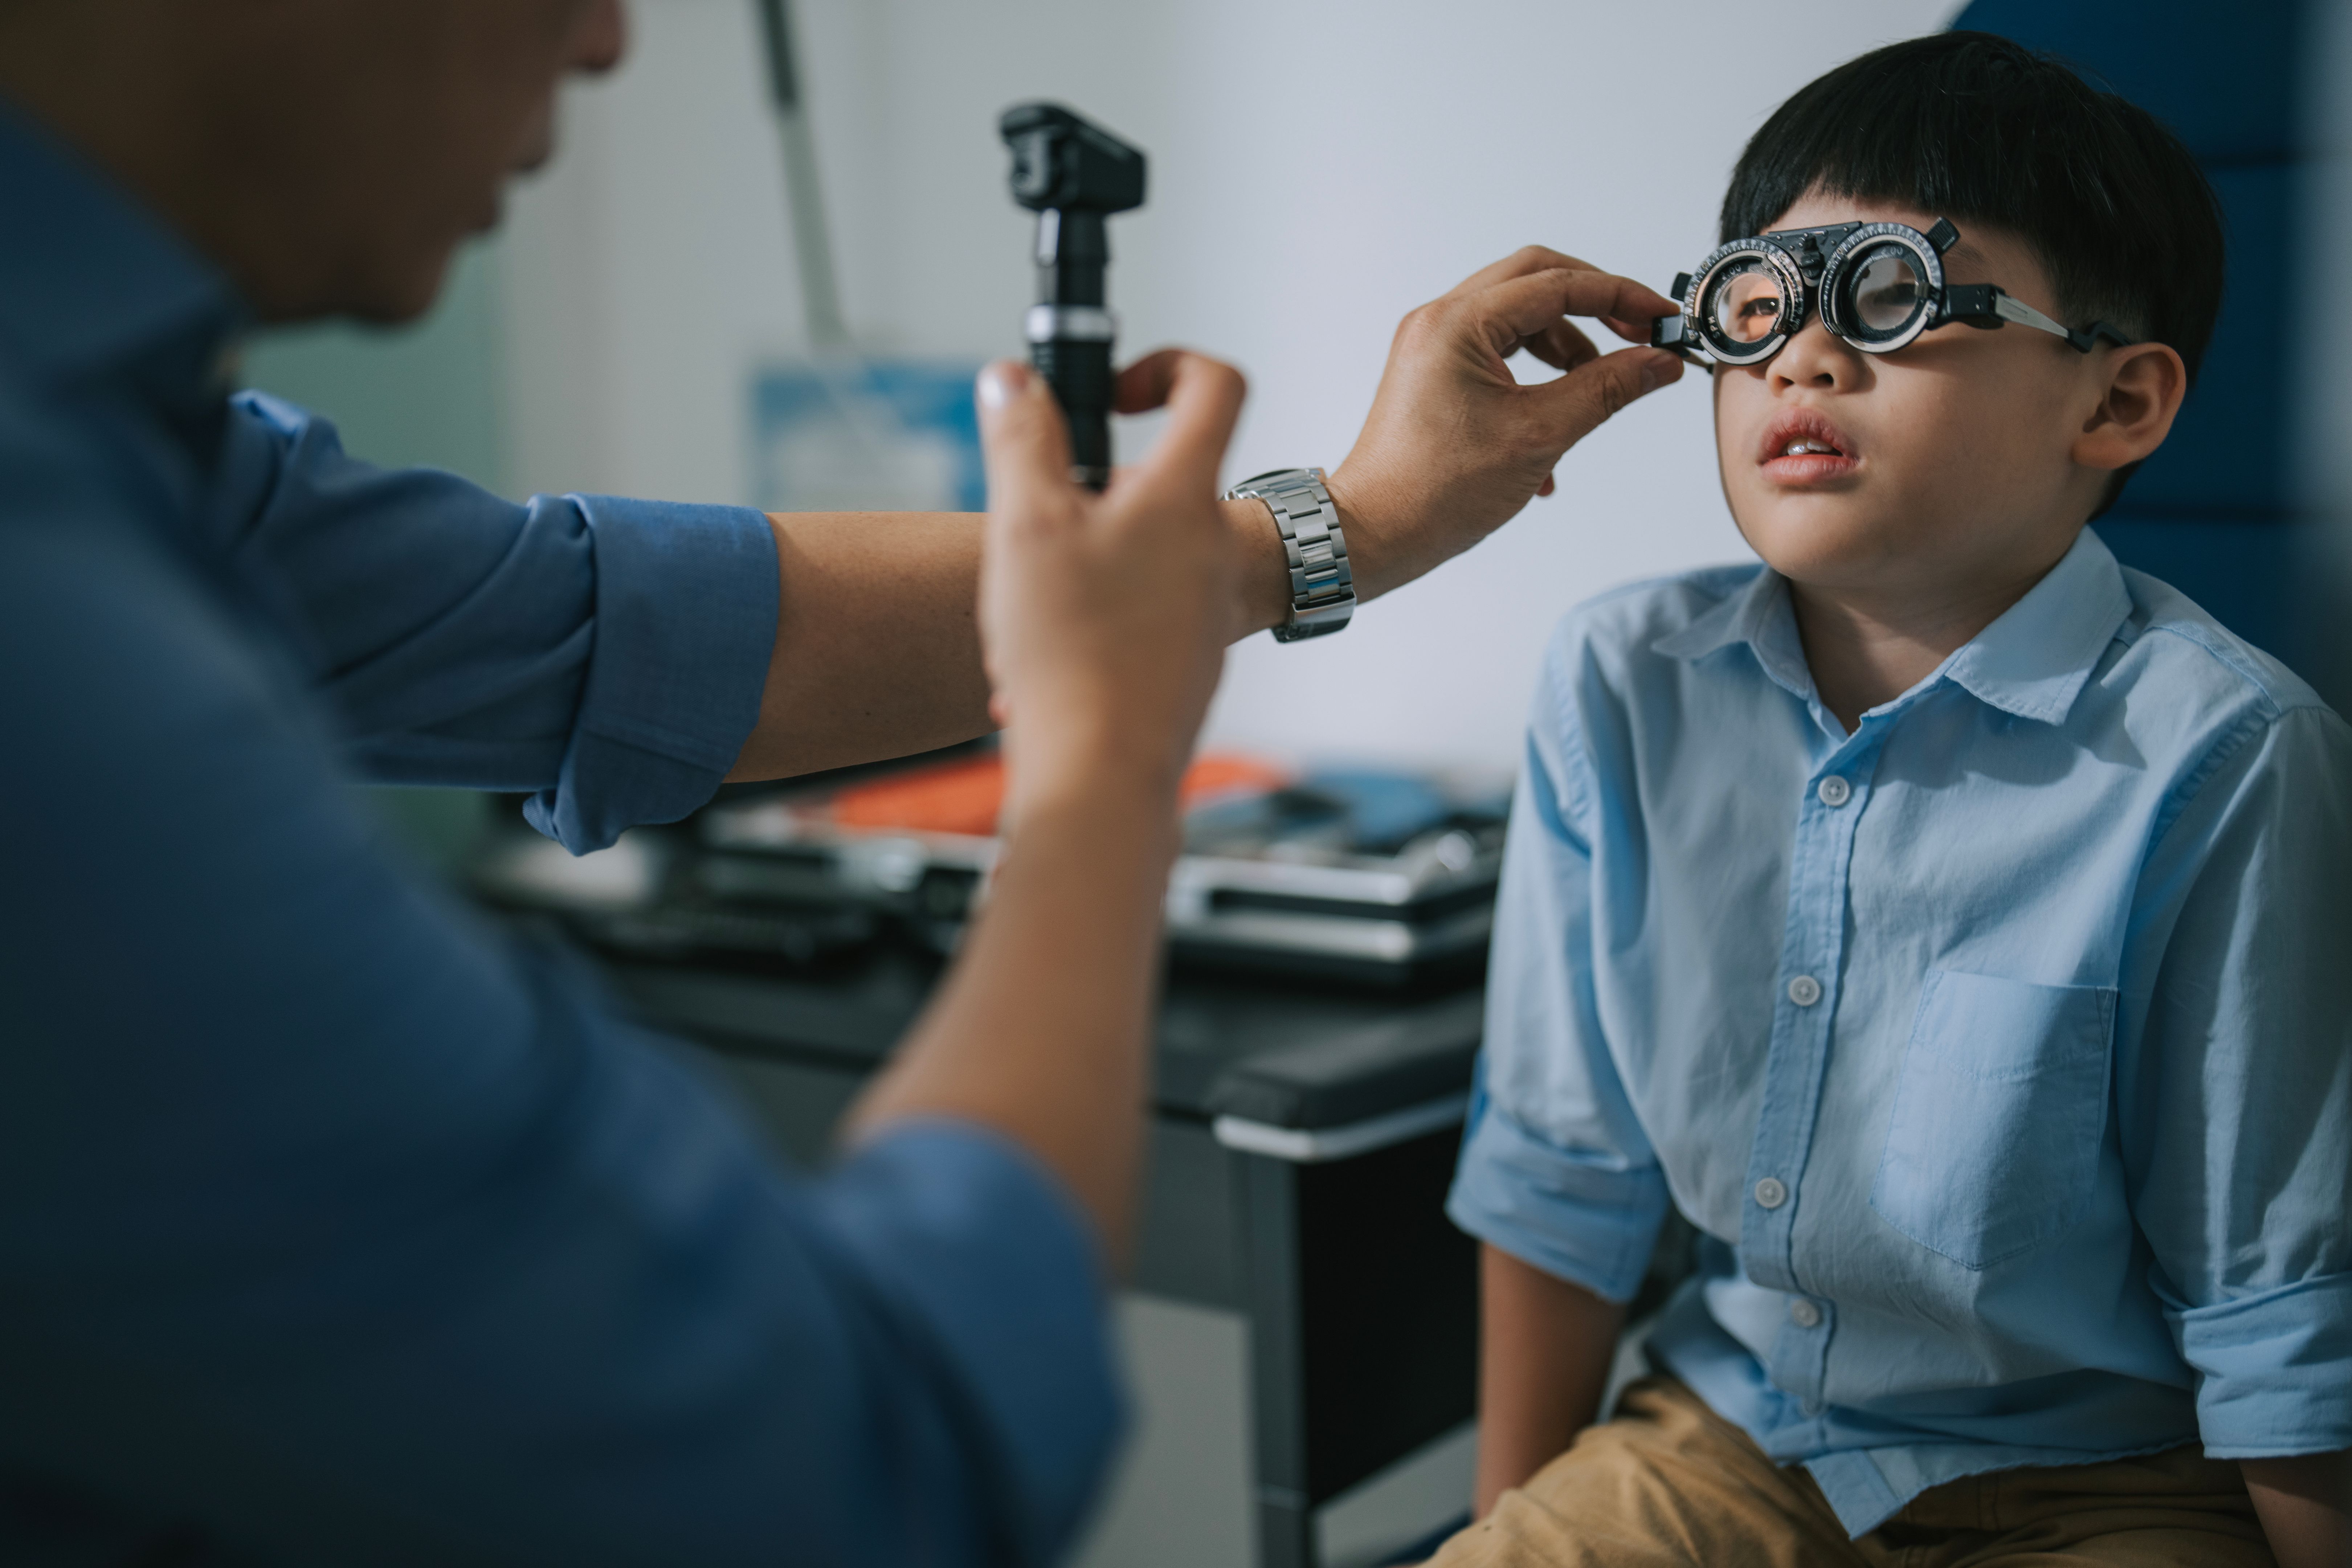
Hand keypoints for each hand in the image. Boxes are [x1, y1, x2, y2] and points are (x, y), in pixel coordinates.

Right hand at [975, 350, 1245, 828]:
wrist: (1103, 771)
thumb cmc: (1072, 653)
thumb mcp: (1026, 523)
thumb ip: (1021, 438)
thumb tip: (1013, 380)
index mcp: (1184, 499)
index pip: (1215, 386)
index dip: (1167, 365)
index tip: (1117, 394)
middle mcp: (1212, 549)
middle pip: (1163, 480)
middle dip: (1095, 492)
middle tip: (1043, 524)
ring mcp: (1207, 609)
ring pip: (1143, 555)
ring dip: (1085, 564)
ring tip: (1035, 608)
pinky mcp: (1190, 661)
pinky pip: (1141, 617)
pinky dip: (1092, 624)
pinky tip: (1044, 660)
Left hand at [1327, 247, 1684, 599]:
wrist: (1373, 535)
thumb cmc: (1435, 492)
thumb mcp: (1539, 436)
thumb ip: (1606, 390)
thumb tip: (1659, 362)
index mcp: (1458, 323)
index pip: (1558, 283)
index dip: (1621, 298)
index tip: (1662, 320)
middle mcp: (1439, 322)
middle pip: (1537, 282)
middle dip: (1595, 308)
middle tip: (1639, 339)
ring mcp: (1433, 346)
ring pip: (1520, 320)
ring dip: (1566, 351)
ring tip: (1595, 396)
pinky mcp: (1434, 373)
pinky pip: (1499, 354)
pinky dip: (1536, 380)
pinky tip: (1552, 435)